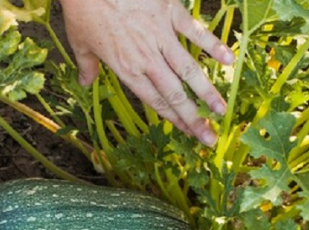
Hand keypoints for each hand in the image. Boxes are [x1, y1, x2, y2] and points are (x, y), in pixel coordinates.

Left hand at [60, 0, 234, 146]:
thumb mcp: (79, 41)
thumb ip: (87, 65)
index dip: (172, 119)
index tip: (186, 134)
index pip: (154, 101)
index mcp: (126, 68)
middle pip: (175, 94)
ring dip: (207, 91)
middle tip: (209, 137)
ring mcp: (161, 36)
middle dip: (194, 118)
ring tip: (222, 110)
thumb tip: (85, 82)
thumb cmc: (84, 7)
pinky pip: (195, 32)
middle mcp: (147, 58)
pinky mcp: (170, 13)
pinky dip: (213, 45)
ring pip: (189, 70)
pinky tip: (229, 61)